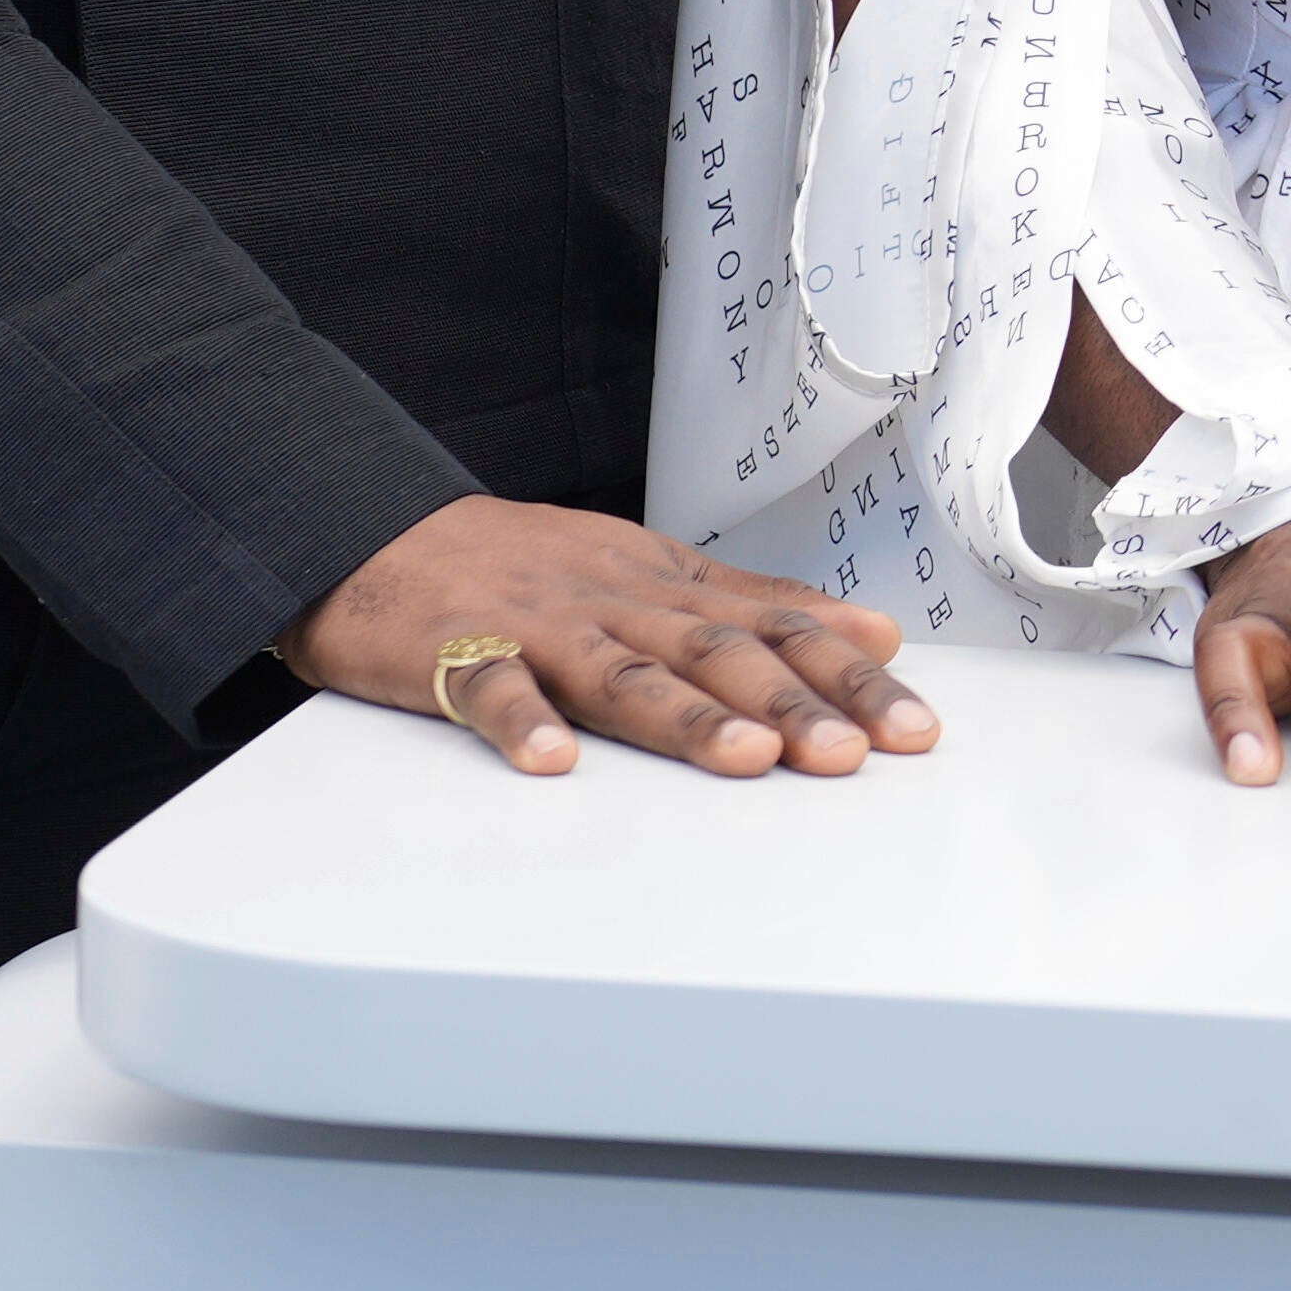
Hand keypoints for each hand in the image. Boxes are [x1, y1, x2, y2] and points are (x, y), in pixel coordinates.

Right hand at [289, 497, 941, 780]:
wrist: (377, 530)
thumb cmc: (525, 563)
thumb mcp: (653, 571)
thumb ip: (757, 604)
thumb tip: (870, 629)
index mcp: (669, 589)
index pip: (779, 630)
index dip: (849, 678)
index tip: (914, 728)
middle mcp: (617, 603)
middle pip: (718, 653)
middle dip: (791, 704)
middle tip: (852, 755)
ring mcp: (536, 626)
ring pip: (621, 672)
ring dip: (687, 716)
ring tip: (748, 758)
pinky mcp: (450, 651)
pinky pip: (487, 685)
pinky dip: (518, 720)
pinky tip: (552, 759)